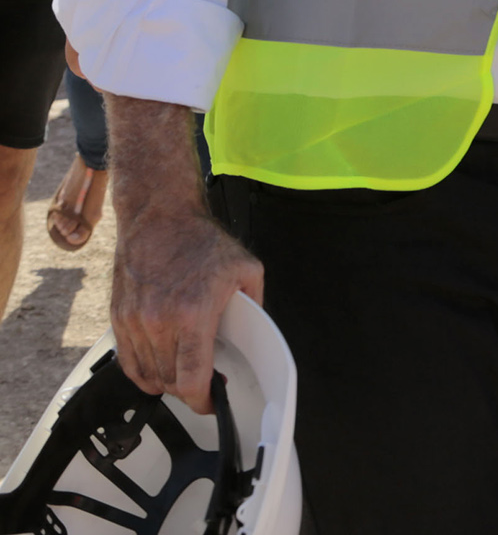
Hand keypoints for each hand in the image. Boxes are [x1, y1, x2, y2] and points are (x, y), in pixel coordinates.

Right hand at [110, 201, 264, 412]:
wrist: (159, 217)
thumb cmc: (201, 240)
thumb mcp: (246, 268)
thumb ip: (254, 304)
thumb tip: (255, 331)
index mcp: (193, 313)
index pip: (191, 377)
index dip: (202, 401)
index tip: (210, 404)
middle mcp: (159, 322)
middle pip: (169, 381)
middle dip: (189, 390)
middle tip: (204, 383)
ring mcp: (134, 321)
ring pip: (147, 375)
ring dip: (167, 382)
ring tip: (184, 373)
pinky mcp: (118, 318)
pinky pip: (127, 361)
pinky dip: (142, 373)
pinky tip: (157, 369)